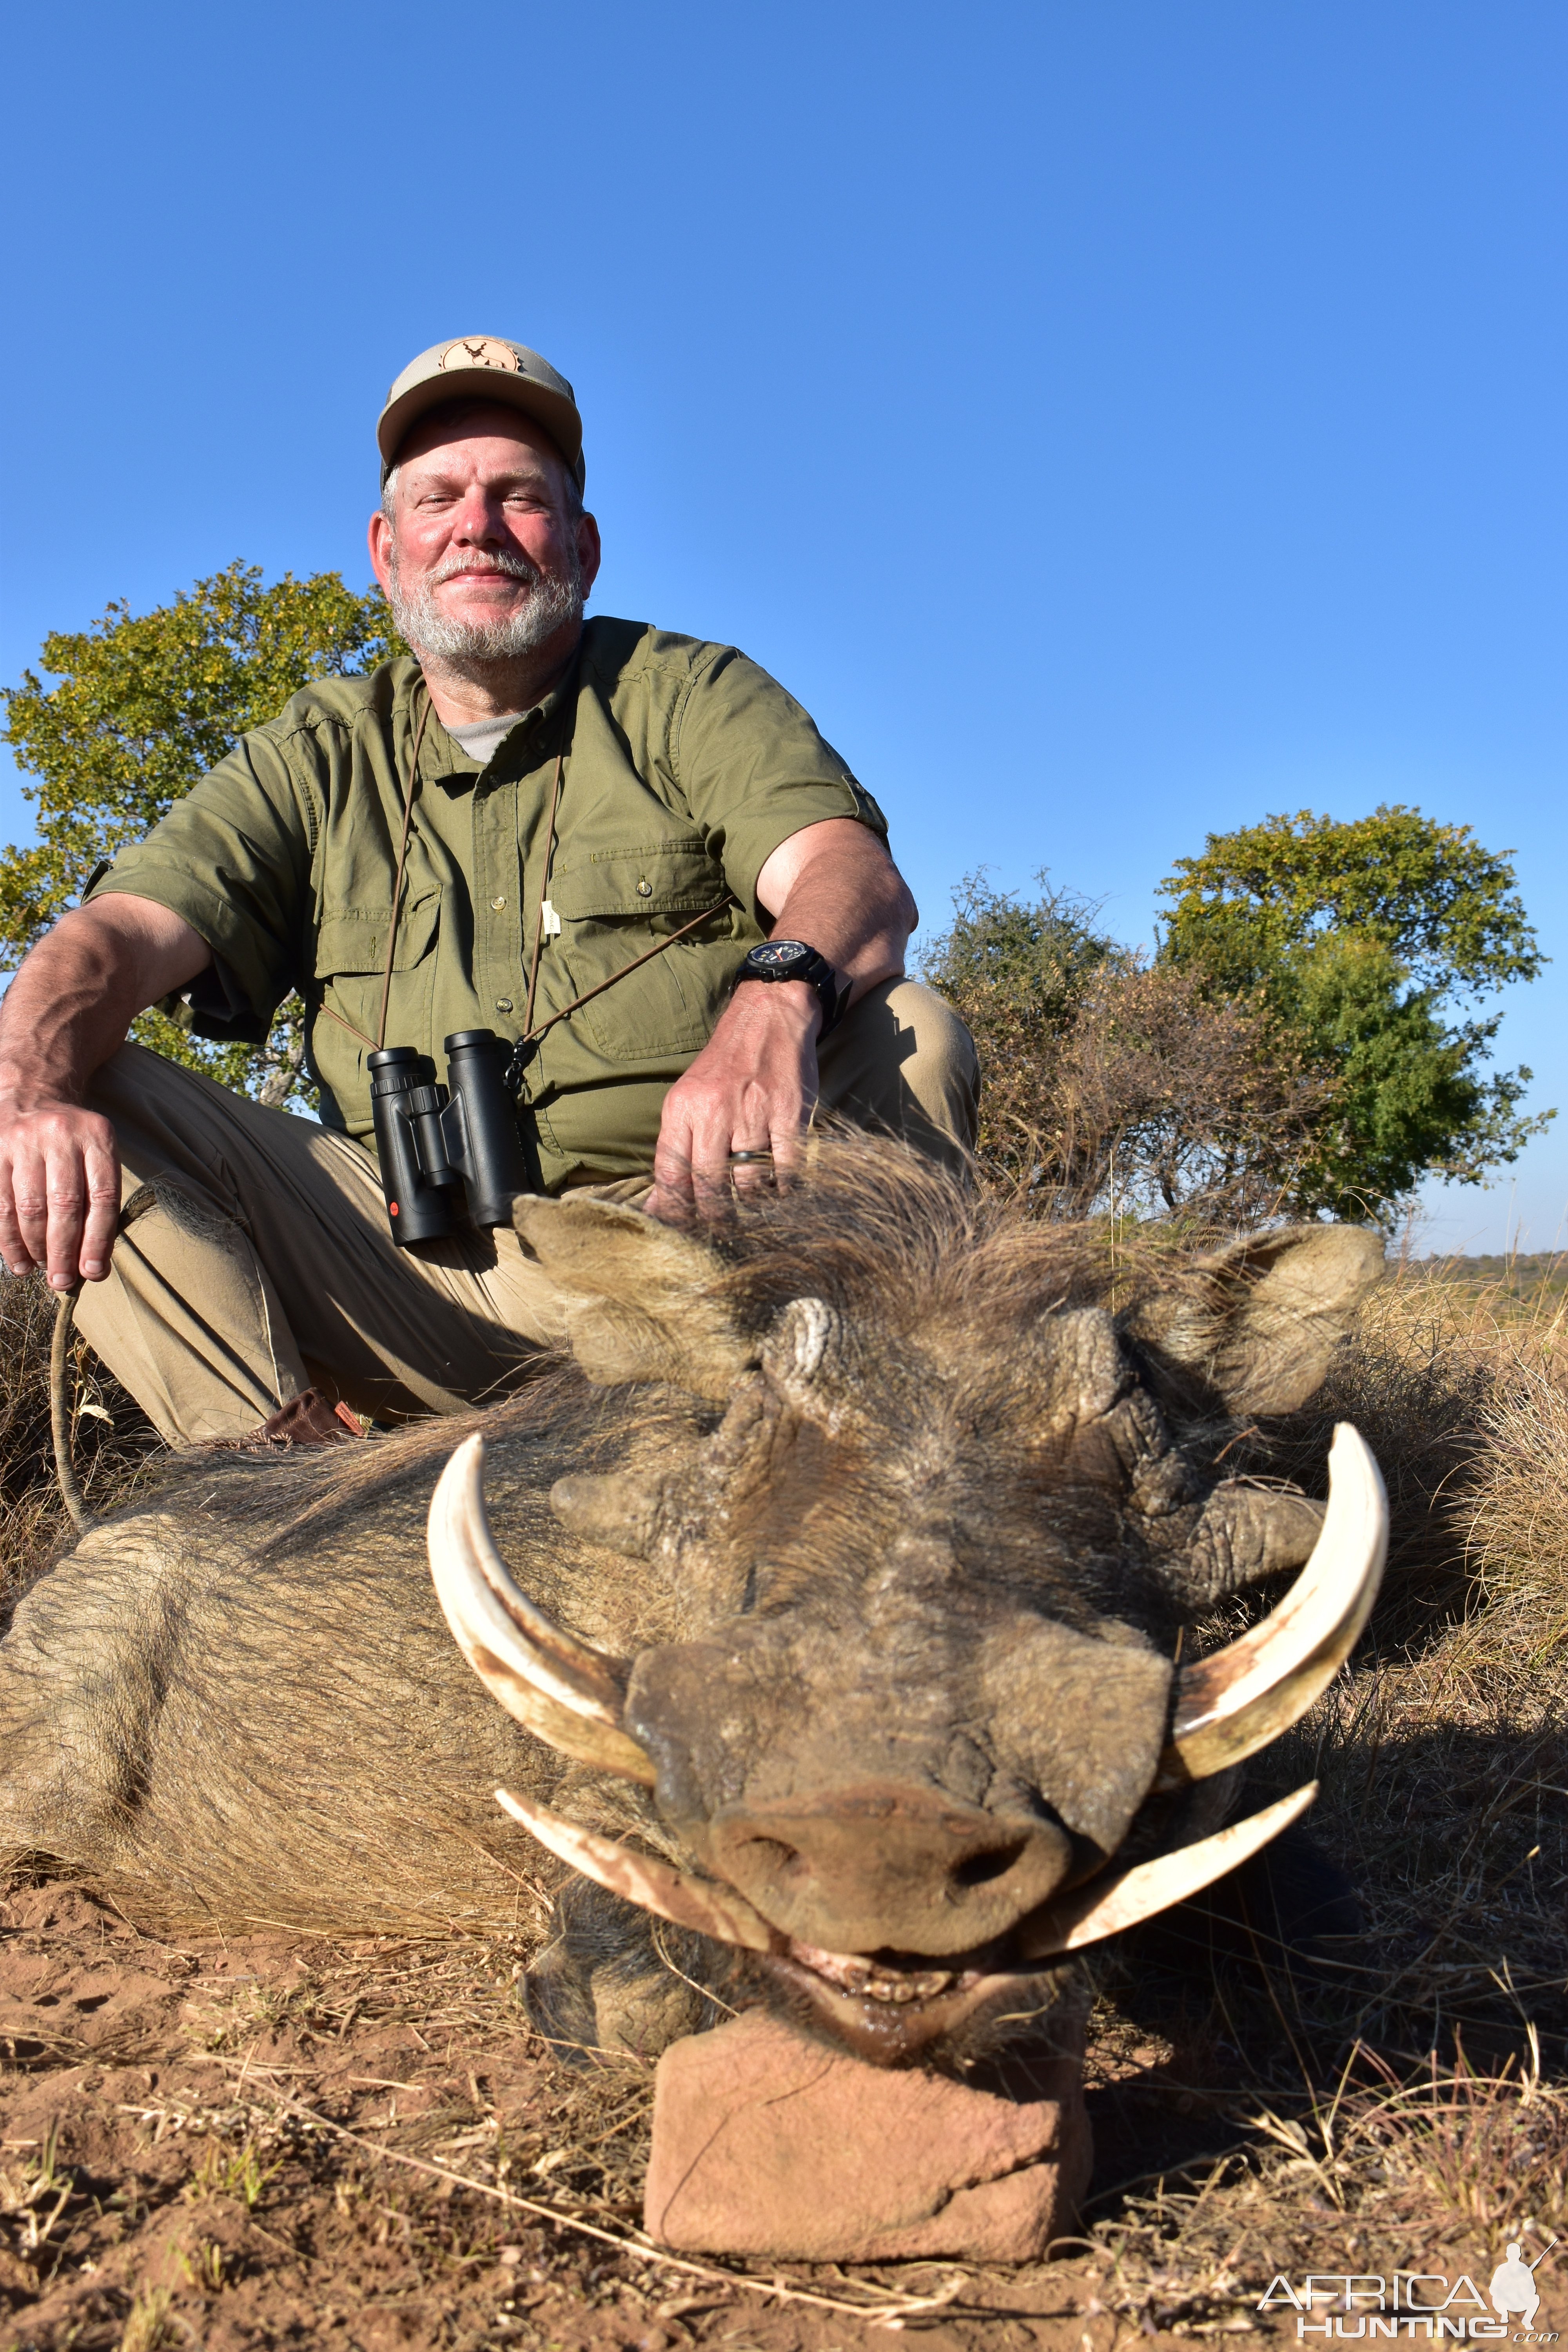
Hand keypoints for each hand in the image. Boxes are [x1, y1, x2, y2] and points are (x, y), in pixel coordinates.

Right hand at [0, 1101, 122, 1288]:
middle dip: (64, 1250)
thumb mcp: (97, 1152)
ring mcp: (24, 1141)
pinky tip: (17, 1260)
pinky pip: (1, 1203)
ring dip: (35, 1247)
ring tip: (40, 1270)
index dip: (99, 1240)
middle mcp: (61, 1135)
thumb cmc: (72, 1138)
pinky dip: (7, 1238)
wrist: (31, 1091)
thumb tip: (93, 1263)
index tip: (94, 1273)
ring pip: (29, 1207)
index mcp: (97, 1137)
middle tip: (62, 1282)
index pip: (103, 1197)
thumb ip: (100, 1199)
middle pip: (65, 1205)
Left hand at [648, 982, 819, 1222]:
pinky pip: (786, 1170)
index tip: (684, 1232)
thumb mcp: (686, 1099)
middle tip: (722, 1229)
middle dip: (715, 1218)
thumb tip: (656, 1206)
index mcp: (682, 1109)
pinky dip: (783, 1188)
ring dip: (752, 1205)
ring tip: (752, 1208)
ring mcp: (754, 1113)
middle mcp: (714, 1112)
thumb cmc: (724, 1066)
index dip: (677, 1212)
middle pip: (710, 1188)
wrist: (768, 1018)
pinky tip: (780, 1190)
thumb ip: (672, 1150)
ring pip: (749, 1184)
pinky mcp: (789, 1114)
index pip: (671, 1176)